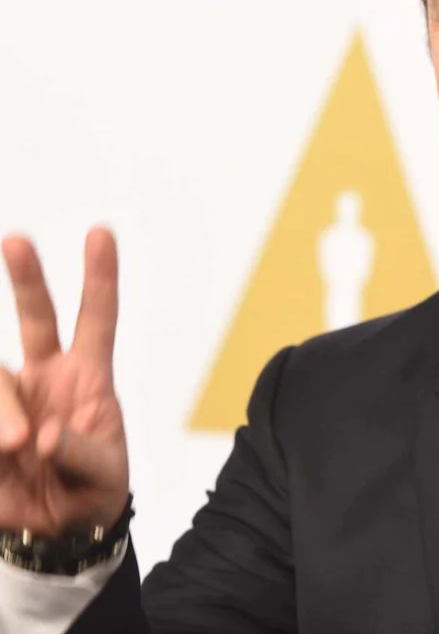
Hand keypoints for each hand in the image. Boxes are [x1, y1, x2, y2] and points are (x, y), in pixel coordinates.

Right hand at [0, 227, 128, 535]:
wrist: (58, 530)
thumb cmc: (92, 487)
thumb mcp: (103, 476)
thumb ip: (81, 454)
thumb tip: (44, 434)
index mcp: (89, 377)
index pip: (98, 318)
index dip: (100, 276)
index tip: (100, 233)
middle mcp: (47, 375)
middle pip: (37, 317)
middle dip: (28, 278)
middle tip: (17, 241)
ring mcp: (11, 397)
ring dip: (2, 409)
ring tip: (14, 448)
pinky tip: (4, 456)